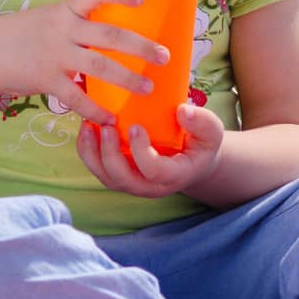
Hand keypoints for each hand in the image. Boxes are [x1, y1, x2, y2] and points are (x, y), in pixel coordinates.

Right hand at [0, 0, 170, 125]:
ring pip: (100, 66)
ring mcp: (55, 54)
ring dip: (128, 79)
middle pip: (111, 34)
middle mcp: (63, 29)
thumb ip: (75, 24)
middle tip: (164, 56)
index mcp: (66, 10)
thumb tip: (110, 36)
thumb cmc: (19, 33)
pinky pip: (76, 97)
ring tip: (148, 88)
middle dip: (141, 46)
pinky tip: (110, 118)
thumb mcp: (48, 18)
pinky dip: (95, 109)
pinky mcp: (45, 79)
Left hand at [76, 104, 225, 198]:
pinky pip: (100, 170)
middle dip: (110, 154)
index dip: (141, 152)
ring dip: (93, 154)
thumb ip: (202, 122)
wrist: (192, 161)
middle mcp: (151, 186)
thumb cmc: (201, 144)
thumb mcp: (212, 131)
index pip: (154, 171)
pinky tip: (87, 129)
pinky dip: (88, 151)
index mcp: (174, 176)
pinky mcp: (121, 176)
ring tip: (88, 126)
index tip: (136, 127)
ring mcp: (134, 184)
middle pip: (124, 180)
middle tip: (107, 126)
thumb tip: (182, 111)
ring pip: (107, 178)